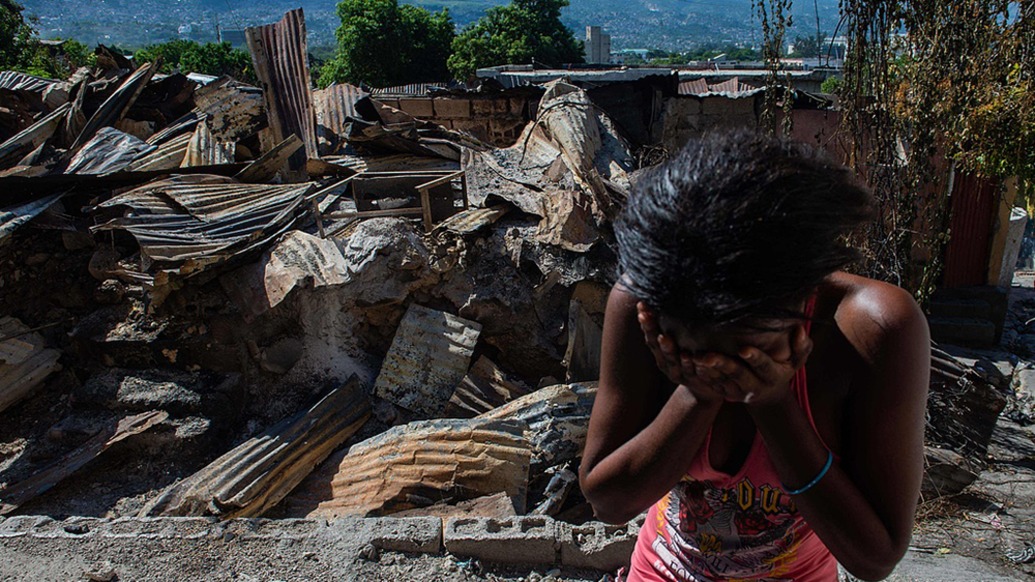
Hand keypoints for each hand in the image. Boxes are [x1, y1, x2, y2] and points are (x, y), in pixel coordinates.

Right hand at [637, 302, 724, 404]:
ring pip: (670, 359)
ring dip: (667, 348)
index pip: (650, 333)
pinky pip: (690, 371)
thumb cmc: (695, 358)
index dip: (645, 321)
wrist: (710, 386)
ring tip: (664, 337)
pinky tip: (687, 355)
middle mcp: (665, 361)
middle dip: (650, 329)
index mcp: (661, 350)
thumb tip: (672, 296)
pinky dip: (688, 363)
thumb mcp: (684, 342)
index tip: (641, 305)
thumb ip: (677, 325)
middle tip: (645, 315)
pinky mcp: (693, 381)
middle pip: (655, 344)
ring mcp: (678, 372)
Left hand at [693, 324, 812, 405]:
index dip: (755, 358)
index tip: (743, 348)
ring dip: (707, 370)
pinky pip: (712, 385)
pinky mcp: (726, 393)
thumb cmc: (783, 368)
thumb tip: (800, 330)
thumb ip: (802, 347)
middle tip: (707, 356)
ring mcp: (739, 392)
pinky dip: (701, 375)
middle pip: (738, 374)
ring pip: (722, 381)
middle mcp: (756, 386)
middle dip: (723, 365)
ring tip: (694, 358)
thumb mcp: (797, 361)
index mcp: (773, 375)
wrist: (768, 394)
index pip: (764, 366)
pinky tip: (690, 364)